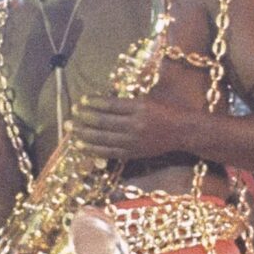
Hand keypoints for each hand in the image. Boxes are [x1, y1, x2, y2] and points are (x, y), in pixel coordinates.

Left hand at [68, 95, 185, 160]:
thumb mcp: (147, 100)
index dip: (93, 103)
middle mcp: (136, 125)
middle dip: (84, 119)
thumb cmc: (165, 111)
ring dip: (84, 135)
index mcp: (139, 107)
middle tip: (71, 116)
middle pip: (104, 122)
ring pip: (103, 138)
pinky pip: (109, 152)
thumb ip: (125, 103)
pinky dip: (93, 149)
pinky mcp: (133, 153)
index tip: (81, 101)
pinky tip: (81, 146)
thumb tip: (100, 103)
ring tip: (70, 131)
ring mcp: (134, 141)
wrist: (182, 132)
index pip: (110, 105)